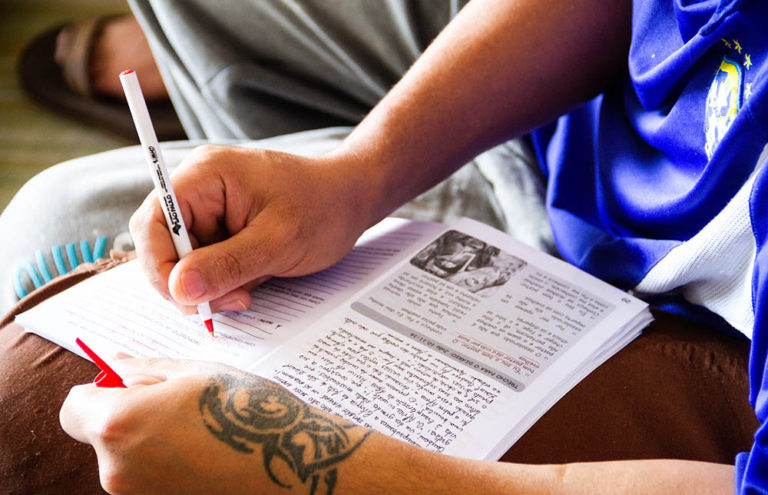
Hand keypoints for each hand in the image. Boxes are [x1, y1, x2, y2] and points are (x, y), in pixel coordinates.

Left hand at [59, 357, 372, 494]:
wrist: (292, 467)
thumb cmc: (249, 414)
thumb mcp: (196, 373)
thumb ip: (144, 368)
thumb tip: (113, 361)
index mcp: (119, 423)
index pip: (72, 407)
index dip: (98, 392)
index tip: (129, 386)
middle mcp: (116, 468)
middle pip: (100, 435)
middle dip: (129, 416)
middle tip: (180, 405)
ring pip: (125, 458)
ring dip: (149, 442)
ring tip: (201, 431)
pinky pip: (148, 479)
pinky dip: (166, 465)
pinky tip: (205, 455)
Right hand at [129, 145, 372, 312]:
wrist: (353, 198)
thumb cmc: (325, 208)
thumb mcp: (278, 242)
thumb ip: (227, 265)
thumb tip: (179, 289)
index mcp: (205, 176)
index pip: (152, 222)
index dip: (159, 266)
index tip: (187, 300)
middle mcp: (199, 187)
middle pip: (163, 245)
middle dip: (190, 282)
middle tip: (228, 302)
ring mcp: (210, 207)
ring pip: (185, 260)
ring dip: (211, 285)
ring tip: (250, 289)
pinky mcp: (223, 226)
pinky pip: (206, 261)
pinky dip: (224, 279)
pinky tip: (253, 280)